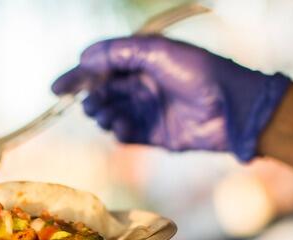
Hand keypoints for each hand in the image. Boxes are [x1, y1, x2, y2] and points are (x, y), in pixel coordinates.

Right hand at [52, 36, 290, 161]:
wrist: (234, 111)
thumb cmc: (201, 74)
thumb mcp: (158, 52)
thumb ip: (119, 52)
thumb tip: (84, 57)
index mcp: (143, 61)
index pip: (102, 66)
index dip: (78, 76)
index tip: (58, 88)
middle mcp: (142, 84)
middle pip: (102, 91)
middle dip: (91, 97)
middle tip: (89, 103)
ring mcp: (146, 110)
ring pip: (109, 113)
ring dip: (102, 114)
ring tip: (105, 114)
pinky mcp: (152, 135)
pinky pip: (124, 135)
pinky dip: (118, 131)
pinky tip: (122, 128)